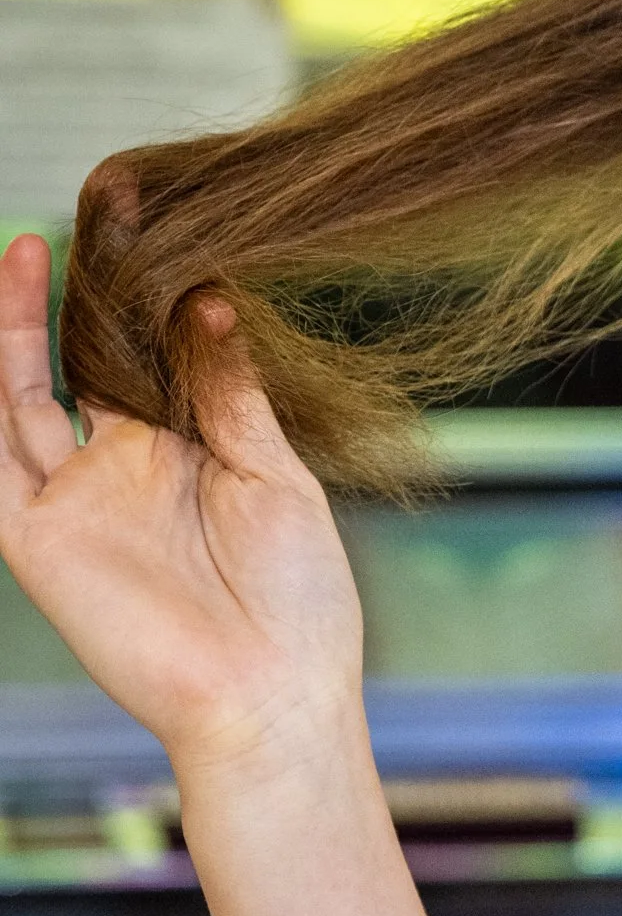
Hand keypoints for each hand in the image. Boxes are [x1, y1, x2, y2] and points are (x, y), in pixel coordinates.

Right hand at [0, 232, 364, 779]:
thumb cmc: (299, 599)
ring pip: (21, 399)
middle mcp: (124, 469)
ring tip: (20, 251)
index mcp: (188, 452)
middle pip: (75, 365)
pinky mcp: (38, 541)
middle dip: (67, 298)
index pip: (144, 358)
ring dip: (13, 331)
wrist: (271, 693)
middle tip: (70, 221)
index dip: (138, 298)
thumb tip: (208, 300)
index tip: (143, 224)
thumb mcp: (275, 478)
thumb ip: (229, 393)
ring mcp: (76, 502)